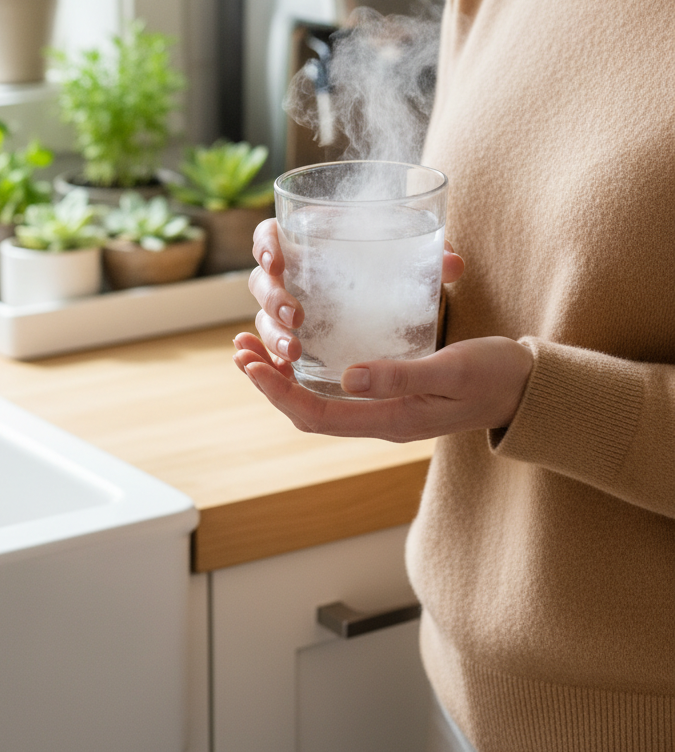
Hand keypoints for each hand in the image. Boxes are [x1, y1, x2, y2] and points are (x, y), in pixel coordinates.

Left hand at [234, 220, 531, 442]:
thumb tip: (347, 377)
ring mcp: (386, 409)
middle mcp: (381, 420)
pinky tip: (302, 347)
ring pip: (320, 401)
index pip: (316, 415)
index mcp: (391, 420)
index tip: (250, 363)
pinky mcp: (393, 393)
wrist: (526, 387)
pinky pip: (339, 390)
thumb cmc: (493, 374)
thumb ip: (401, 375)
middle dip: (270, 382)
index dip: (277, 392)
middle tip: (240, 349)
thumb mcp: (450, 369)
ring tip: (255, 348)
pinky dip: (311, 371)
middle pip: (309, 411)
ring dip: (284, 378)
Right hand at [243, 217, 464, 377]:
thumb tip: (452, 263)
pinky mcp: (303, 339)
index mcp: (311, 238)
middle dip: (271, 300)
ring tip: (292, 353)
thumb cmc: (402, 270)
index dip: (265, 245)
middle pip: (262, 281)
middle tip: (297, 317)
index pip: (271, 234)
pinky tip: (279, 374)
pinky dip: (272, 362)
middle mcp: (294, 272)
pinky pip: (277, 349)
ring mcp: (293, 306)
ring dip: (271, 335)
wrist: (407, 299)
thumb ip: (431, 262)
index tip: (278, 260)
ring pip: (266, 319)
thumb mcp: (416, 266)